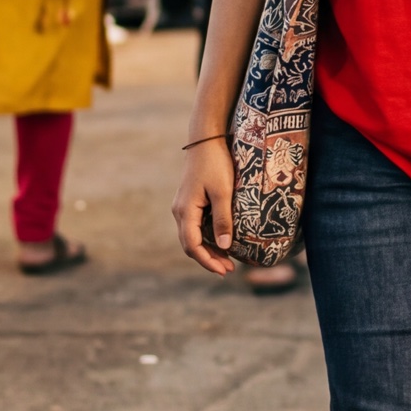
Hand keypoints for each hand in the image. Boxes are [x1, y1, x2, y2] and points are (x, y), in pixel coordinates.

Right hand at [173, 135, 238, 275]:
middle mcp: (180, 211)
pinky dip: (208, 238)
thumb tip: (225, 246)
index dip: (207, 261)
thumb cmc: (216, 163)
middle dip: (209, 259)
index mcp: (185, 211)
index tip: (223, 271)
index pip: (192, 245)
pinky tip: (222, 241)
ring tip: (227, 261)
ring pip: (193, 236)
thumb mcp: (223, 191)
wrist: (206, 139)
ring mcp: (184, 206)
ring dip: (209, 250)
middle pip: (191, 244)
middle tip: (229, 270)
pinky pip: (196, 226)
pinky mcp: (190, 201)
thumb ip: (223, 219)